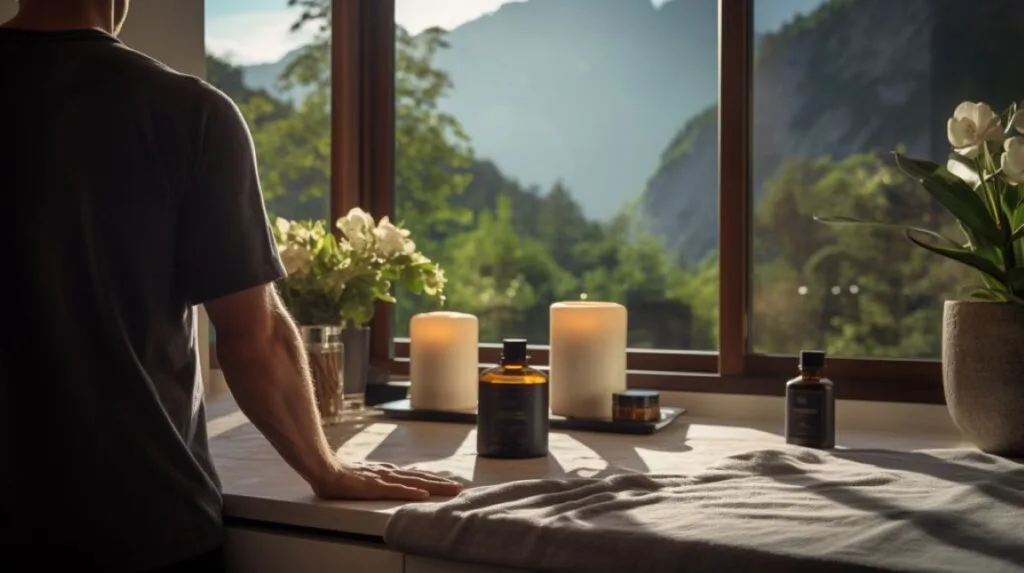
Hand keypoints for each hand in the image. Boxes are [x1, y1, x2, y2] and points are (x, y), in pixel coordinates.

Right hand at [313, 462, 463, 500]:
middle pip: (420, 478)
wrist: (324, 469)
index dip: (433, 480)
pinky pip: (395, 490)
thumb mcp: (366, 477)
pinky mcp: (374, 486)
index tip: (449, 484)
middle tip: (459, 488)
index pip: (416, 476)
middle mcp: (389, 473)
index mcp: (388, 472)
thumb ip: (380, 480)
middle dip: (441, 483)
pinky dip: (410, 492)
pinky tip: (422, 494)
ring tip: (450, 490)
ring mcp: (383, 479)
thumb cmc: (342, 476)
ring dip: (434, 486)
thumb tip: (393, 483)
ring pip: (414, 482)